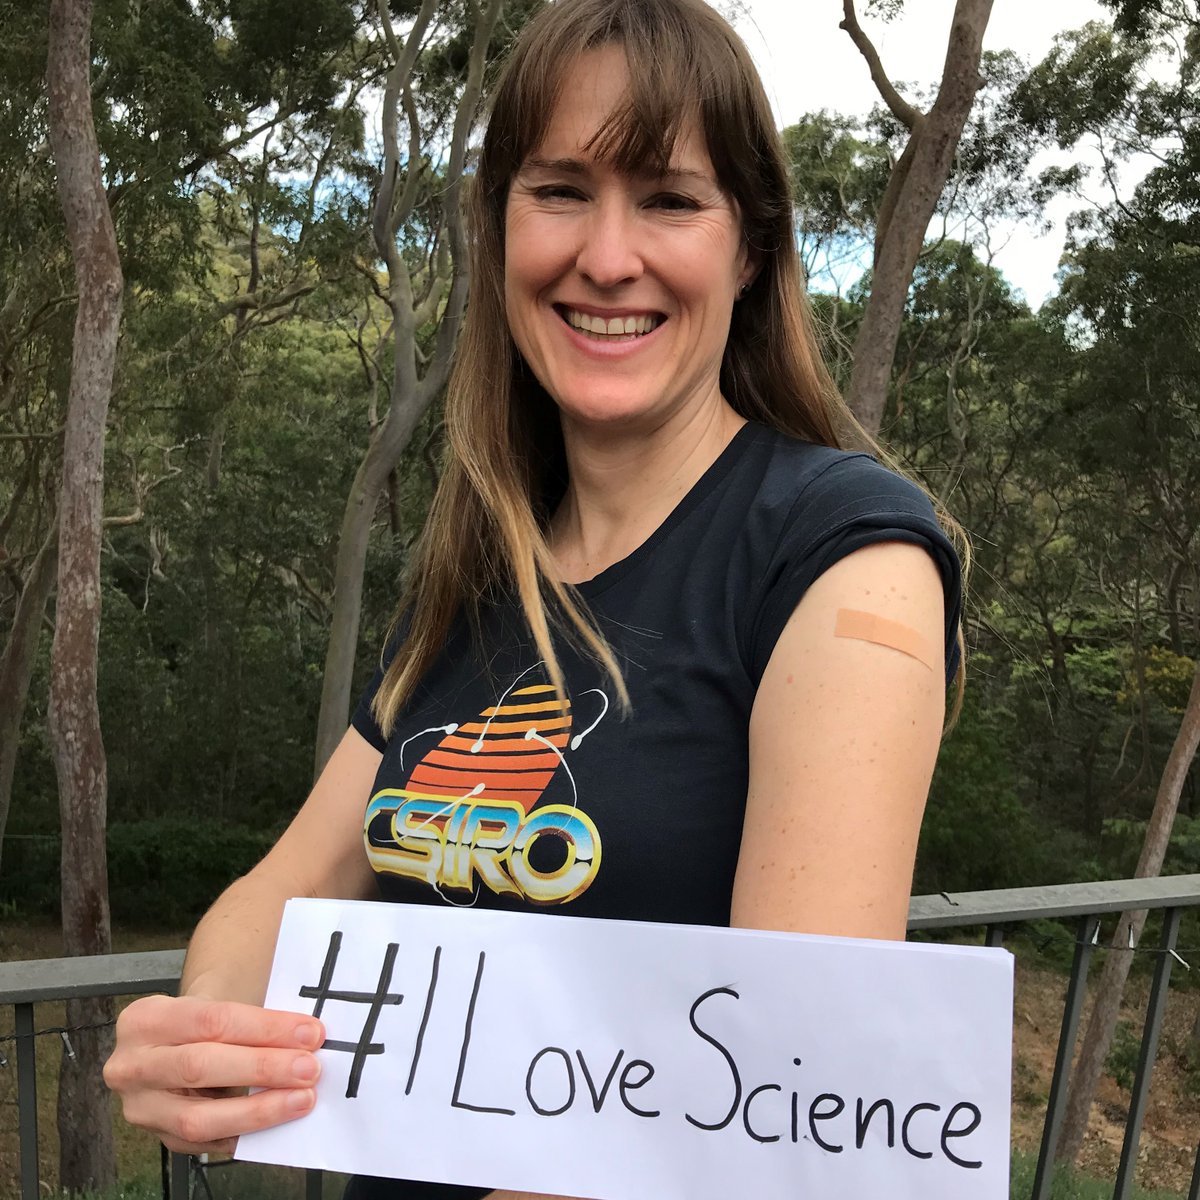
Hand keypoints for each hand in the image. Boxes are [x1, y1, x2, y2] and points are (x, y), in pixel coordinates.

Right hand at [104, 994, 324, 1154]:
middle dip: (263, 1068)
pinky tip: (275, 1125)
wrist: (172, 1042)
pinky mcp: (157, 1137)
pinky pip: (203, 1145)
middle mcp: (132, 1065)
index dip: (265, 1028)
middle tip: (308, 1069)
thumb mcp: (215, 1003)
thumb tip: (308, 1038)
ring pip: (197, 1118)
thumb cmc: (203, 1020)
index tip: (310, 1033)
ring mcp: (140, 1107)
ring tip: (300, 1100)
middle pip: (201, 1066)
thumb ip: (253, 1019)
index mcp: (145, 1019)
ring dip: (257, 1111)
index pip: (212, 1020)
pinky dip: (243, 1135)